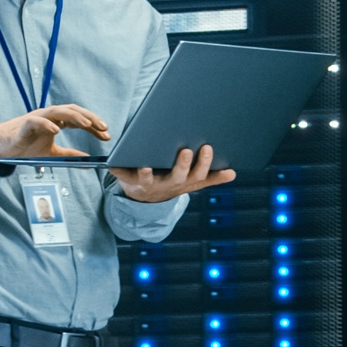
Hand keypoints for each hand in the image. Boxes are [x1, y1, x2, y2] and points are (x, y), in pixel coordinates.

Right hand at [0, 104, 109, 162]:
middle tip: (104, 127)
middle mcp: (50, 116)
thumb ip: (70, 154)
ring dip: (74, 116)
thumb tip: (87, 160)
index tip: (107, 135)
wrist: (3, 148)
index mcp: (57, 121)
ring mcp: (38, 117)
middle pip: (73, 111)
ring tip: (86, 124)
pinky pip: (38, 121)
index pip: (79, 119)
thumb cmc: (26, 147)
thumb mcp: (52, 153)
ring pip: (59, 111)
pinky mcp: (25, 124)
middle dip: (90, 118)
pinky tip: (57, 130)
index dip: (94, 126)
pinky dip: (47, 124)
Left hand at [109, 144, 236, 202]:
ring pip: (149, 179)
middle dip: (183, 165)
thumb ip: (212, 177)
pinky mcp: (130, 182)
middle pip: (177, 177)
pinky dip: (118, 171)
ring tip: (147, 165)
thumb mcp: (192, 181)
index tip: (208, 148)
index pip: (198, 175)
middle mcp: (168, 185)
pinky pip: (123, 177)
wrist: (145, 198)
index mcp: (185, 182)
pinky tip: (113, 164)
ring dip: (148, 174)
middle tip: (187, 150)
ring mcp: (149, 184)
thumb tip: (233, 173)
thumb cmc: (172, 181)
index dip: (203, 164)